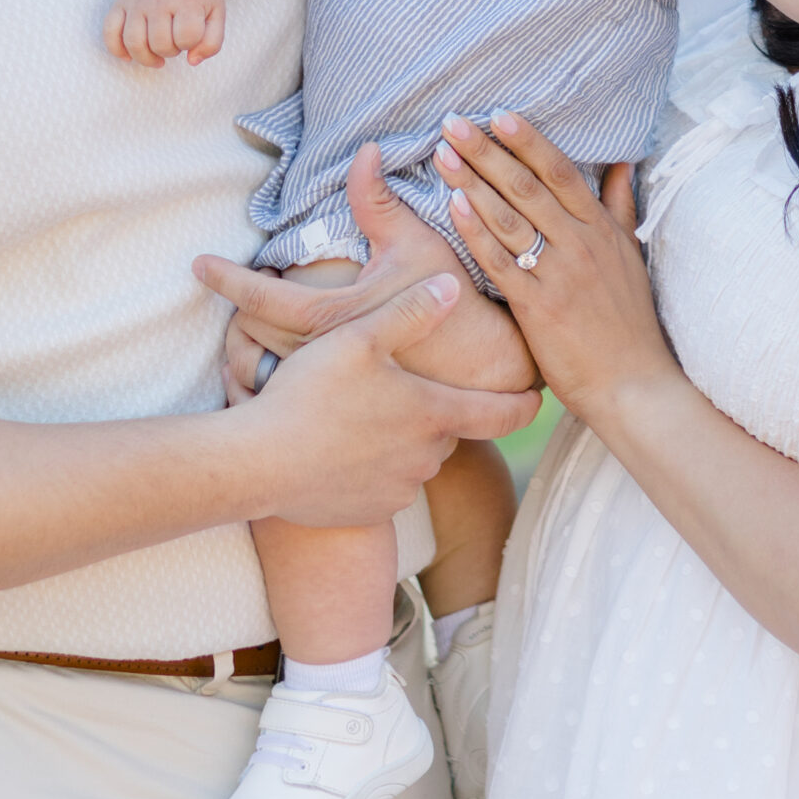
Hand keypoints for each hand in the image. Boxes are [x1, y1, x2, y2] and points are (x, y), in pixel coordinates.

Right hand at [103, 0, 225, 67]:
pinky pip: (109, 31)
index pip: (188, 37)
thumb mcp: (217, 13)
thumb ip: (212, 42)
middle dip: (171, 51)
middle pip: (160, 44)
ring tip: (157, 53)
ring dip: (147, 57)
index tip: (193, 35)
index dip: (191, 44)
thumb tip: (191, 61)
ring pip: (134, 43)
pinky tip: (129, 56)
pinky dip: (117, 49)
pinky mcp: (121, 1)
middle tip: (176, 42)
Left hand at [195, 142, 537, 397]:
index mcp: (330, 318)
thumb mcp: (416, 245)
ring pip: (259, 370)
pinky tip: (275, 366)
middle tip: (242, 291)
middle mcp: (320, 359)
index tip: (198, 264)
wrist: (488, 374)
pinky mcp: (337, 410)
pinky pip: (281, 399)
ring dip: (248, 345)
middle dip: (237, 314)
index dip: (225, 278)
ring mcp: (327, 389)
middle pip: (248, 336)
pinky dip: (266, 379)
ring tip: (252, 324)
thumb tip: (364, 150)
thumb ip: (378, 200)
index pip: (258, 297)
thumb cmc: (456, 305)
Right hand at [226, 273, 540, 526]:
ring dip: (400, 440)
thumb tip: (453, 286)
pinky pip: (385, 486)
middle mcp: (428, 457)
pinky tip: (340, 450)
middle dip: (433, 411)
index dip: (525, 403)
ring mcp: (400, 489)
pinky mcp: (371, 513)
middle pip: (448, 430)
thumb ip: (411, 311)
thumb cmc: (310, 394)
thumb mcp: (360, 337)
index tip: (536, 396)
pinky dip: (373, 469)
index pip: (503, 413)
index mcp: (434, 413)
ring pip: (416, 459)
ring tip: (358, 418)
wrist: (261, 462)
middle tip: (398, 390)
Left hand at [431, 113, 676, 430]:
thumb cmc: (629, 324)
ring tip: (443, 155)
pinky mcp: (539, 308)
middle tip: (453, 122)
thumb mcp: (631, 258)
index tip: (498, 114)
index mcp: (601, 229)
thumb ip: (620, 208)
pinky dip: (477, 232)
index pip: (561, 172)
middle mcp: (581, 244)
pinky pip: (502, 262)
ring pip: (510, 217)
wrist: (634, 386)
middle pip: (528, 185)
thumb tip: (623, 163)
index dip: (528, 141)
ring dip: (473, 181)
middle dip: (487, 151)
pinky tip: (453, 206)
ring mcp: (560, 275)